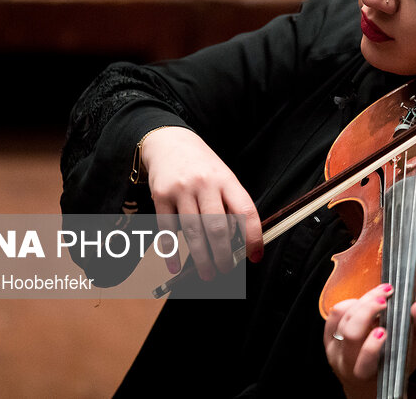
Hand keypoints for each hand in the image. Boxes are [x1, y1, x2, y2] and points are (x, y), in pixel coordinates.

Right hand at [140, 126, 262, 278]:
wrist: (170, 142)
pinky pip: (167, 228)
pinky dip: (171, 251)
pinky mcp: (161, 195)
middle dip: (223, 254)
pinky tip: (175, 266)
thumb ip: (231, 205)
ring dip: (201, 258)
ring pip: (193, 231)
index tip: (255, 257)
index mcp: (227, 180)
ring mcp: (182, 189)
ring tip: (208, 274)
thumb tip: (241, 243)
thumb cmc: (202, 166)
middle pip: (218, 226)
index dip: (253, 237)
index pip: (245, 211)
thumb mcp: (223, 177)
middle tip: (226, 270)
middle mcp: (206, 183)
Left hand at [324, 283, 415, 398]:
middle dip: (368, 311)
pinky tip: (364, 302)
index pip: (365, 362)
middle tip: (385, 298)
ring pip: (343, 319)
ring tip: (381, 295)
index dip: (372, 346)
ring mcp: (334, 349)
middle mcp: (346, 363)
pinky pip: (334, 314)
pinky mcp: (328, 336)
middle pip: (351, 333)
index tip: (384, 331)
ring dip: (363, 302)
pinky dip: (349, 303)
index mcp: (368, 373)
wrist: (369, 377)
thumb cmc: (395, 361)